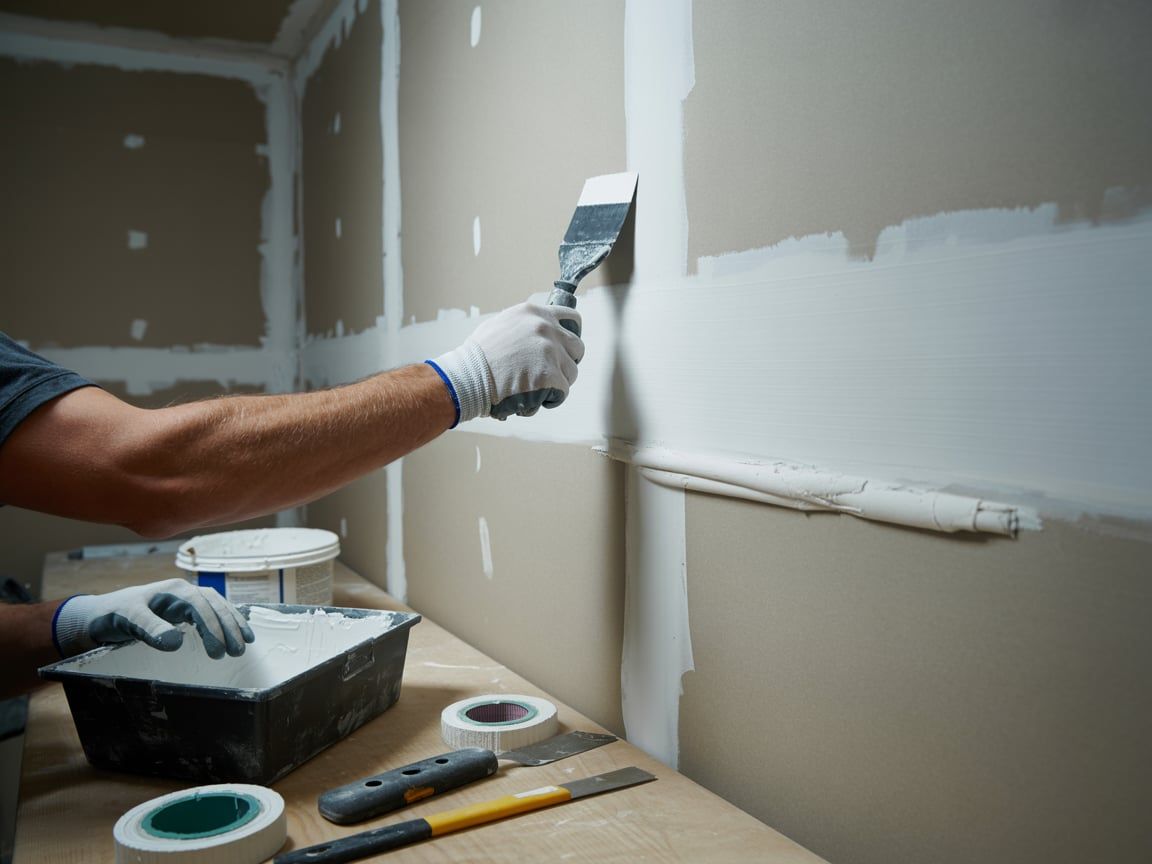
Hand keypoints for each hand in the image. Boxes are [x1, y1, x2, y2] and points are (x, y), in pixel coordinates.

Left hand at [53, 579, 254, 658]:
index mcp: (173, 590)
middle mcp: (184, 591)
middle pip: (215, 604)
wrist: (102, 613)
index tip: (219, 650)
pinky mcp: (187, 610)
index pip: (201, 606)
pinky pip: (213, 612)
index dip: (212, 627)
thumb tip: (176, 643)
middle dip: (229, 626)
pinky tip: (239, 632)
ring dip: (233, 623)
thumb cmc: (113, 614)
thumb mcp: (128, 620)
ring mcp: (188, 600)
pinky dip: (227, 621)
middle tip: (237, 651)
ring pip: (218, 607)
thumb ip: (150, 628)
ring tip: (246, 643)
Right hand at [427, 302, 583, 423]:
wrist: (467, 377)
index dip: (572, 335)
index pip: (572, 318)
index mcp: (535, 313)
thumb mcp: (502, 325)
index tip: (568, 347)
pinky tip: (533, 399)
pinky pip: (563, 392)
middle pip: (577, 347)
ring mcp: (550, 352)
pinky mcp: (550, 376)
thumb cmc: (478, 357)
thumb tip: (538, 333)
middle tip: (551, 373)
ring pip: (571, 372)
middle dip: (567, 361)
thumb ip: (525, 326)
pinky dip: (551, 399)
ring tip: (534, 389)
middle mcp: (546, 329)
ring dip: (557, 383)